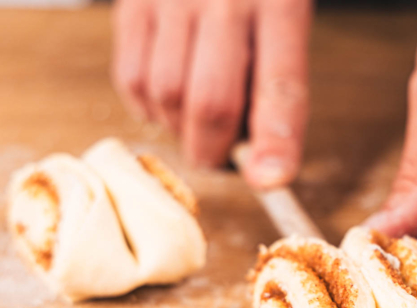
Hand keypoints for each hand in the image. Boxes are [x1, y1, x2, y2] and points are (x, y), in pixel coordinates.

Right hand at [111, 0, 311, 186]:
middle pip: (211, 103)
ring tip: (199, 119)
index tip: (271, 181)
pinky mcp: (131, 1)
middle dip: (215, 152)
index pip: (281, 83)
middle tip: (223, 160)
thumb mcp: (286, 8)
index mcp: (280, 0)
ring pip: (166, 95)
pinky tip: (169, 94)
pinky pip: (130, 78)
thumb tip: (260, 156)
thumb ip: (277, 75)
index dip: (276, 140)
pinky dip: (149, 105)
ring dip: (181, 128)